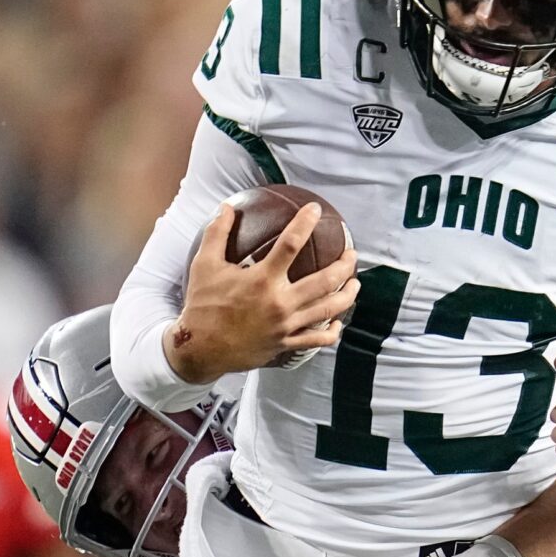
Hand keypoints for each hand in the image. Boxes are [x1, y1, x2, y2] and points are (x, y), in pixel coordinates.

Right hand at [166, 202, 358, 382]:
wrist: (200, 349)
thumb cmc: (202, 306)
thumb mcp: (204, 265)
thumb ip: (217, 234)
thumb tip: (226, 207)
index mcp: (262, 280)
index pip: (291, 244)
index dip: (305, 223)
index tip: (315, 210)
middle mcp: (280, 303)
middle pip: (325, 281)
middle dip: (344, 265)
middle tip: (352, 254)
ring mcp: (286, 326)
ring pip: (328, 310)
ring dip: (347, 295)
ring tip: (355, 284)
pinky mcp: (286, 344)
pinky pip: (317, 340)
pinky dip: (331, 331)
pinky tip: (337, 323)